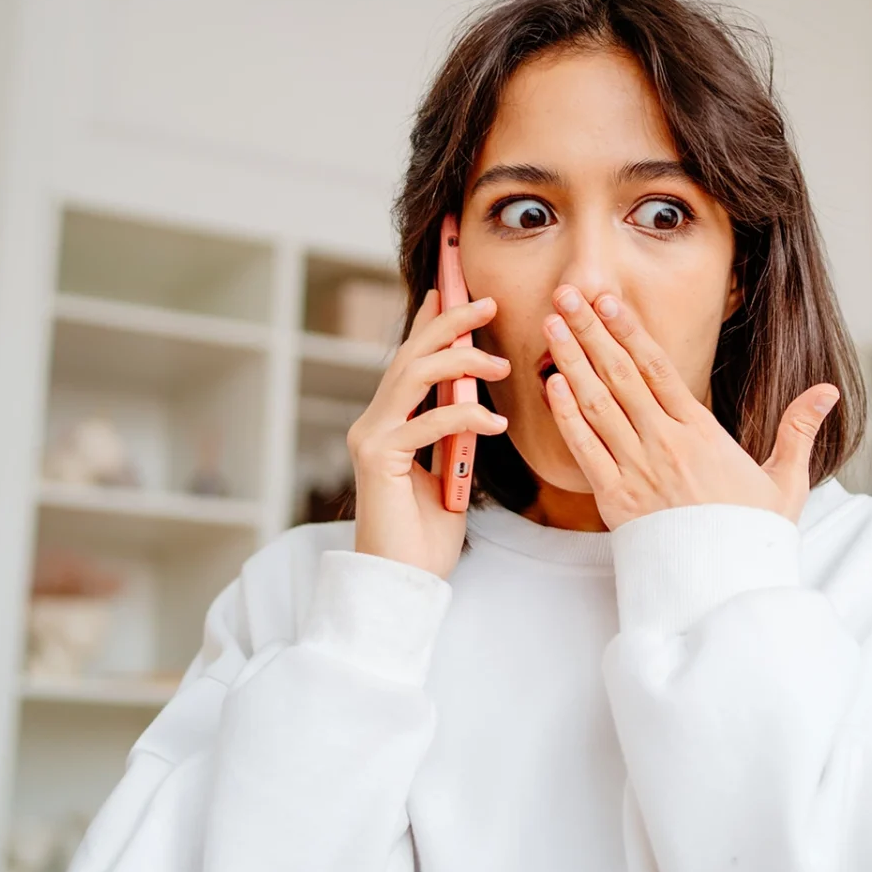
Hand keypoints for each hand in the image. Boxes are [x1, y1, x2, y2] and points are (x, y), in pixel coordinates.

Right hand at [349, 289, 511, 577]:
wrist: (403, 584)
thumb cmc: (428, 535)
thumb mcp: (451, 471)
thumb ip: (454, 432)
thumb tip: (476, 395)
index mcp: (389, 422)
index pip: (410, 358)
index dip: (431, 320)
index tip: (454, 287)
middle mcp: (373, 422)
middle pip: (410, 354)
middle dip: (449, 321)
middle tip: (489, 302)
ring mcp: (371, 438)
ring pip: (413, 376)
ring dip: (460, 360)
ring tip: (500, 363)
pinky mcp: (378, 459)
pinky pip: (427, 422)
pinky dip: (464, 415)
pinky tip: (496, 421)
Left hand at [541, 286, 838, 528]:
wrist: (727, 590)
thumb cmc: (753, 537)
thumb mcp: (786, 481)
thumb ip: (798, 431)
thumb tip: (828, 392)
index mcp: (701, 433)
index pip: (658, 369)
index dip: (630, 331)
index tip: (609, 301)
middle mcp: (665, 444)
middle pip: (620, 375)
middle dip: (590, 331)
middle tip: (567, 293)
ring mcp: (637, 470)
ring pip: (597, 404)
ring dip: (571, 361)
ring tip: (551, 325)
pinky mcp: (616, 501)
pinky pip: (585, 450)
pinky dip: (566, 416)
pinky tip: (550, 385)